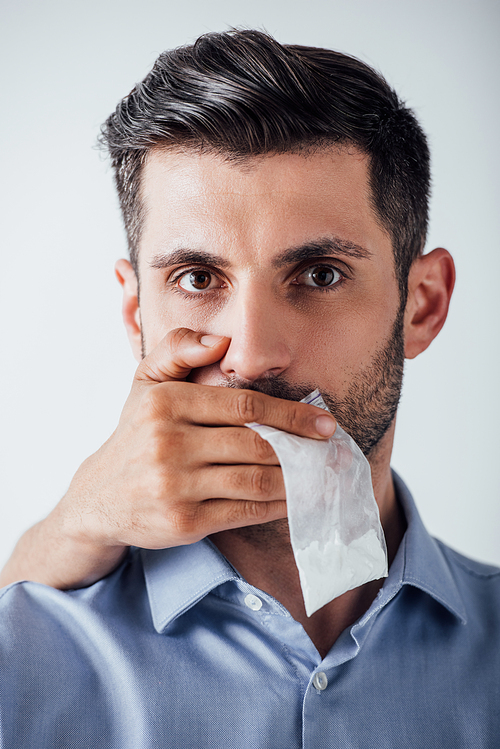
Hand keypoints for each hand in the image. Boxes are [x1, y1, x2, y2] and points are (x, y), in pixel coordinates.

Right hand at [0, 328, 335, 587]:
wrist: (100, 497)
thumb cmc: (137, 434)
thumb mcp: (146, 382)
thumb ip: (178, 349)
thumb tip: (221, 341)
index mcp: (165, 403)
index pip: (244, 405)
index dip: (290, 414)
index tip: (324, 423)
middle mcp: (168, 443)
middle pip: (255, 444)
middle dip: (301, 448)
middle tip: (331, 451)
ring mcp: (175, 486)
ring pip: (255, 480)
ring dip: (296, 478)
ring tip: (320, 474)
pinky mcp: (183, 522)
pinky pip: (244, 511)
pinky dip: (277, 506)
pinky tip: (294, 498)